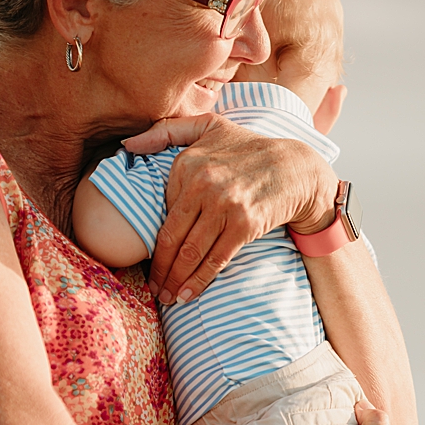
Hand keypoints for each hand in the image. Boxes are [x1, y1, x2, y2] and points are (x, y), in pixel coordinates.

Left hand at [120, 114, 337, 305]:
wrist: (297, 167)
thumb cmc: (248, 148)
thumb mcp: (208, 127)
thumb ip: (166, 131)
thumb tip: (126, 145)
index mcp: (188, 165)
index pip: (160, 212)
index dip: (151, 240)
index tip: (146, 259)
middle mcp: (204, 185)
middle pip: (171, 238)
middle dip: (158, 269)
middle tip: (151, 287)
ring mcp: (225, 206)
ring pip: (190, 252)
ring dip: (174, 280)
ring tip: (166, 297)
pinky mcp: (245, 224)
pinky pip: (215, 260)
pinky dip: (198, 281)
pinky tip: (187, 295)